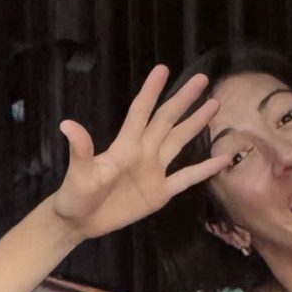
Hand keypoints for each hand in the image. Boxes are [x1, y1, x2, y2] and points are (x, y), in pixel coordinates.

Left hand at [49, 64, 223, 241]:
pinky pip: (187, 178)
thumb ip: (80, 150)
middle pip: (167, 120)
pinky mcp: (161, 192)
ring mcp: (154, 171)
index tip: (162, 69)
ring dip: (196, 124)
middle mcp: (143, 152)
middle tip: (202, 78)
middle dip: (183, 99)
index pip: (141, 112)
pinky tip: (224, 159)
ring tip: (214, 104)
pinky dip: (205, 169)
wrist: (79, 222)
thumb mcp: (79, 173)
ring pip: (179, 142)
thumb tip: (67, 124)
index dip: (151, 91)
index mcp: (125, 146)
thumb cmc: (75, 195)